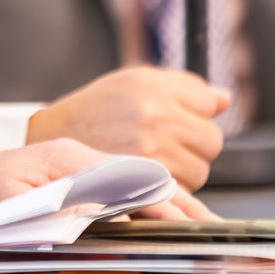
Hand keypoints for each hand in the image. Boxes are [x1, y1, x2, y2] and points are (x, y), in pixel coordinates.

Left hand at [0, 137, 217, 220]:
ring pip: (132, 181)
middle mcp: (76, 157)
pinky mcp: (68, 175)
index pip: (130, 182)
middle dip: (179, 202)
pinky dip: (143, 200)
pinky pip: (116, 186)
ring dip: (166, 201)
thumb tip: (106, 213)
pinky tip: (158, 214)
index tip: (190, 222)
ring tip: (198, 220)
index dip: (164, 205)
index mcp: (70, 159)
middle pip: (139, 178)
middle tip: (211, 225)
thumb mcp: (19, 203)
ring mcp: (74, 164)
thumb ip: (65, 207)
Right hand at [24, 67, 227, 190]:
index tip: (177, 117)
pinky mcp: (144, 182)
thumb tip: (225, 99)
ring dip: (185, 167)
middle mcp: (153, 116)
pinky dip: (173, 188)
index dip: (195, 111)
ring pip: (200, 168)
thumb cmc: (93, 111)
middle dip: (194, 142)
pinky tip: (150, 177)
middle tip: (165, 141)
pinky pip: (184, 190)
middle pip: (211, 138)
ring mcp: (149, 151)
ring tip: (153, 159)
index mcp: (152, 86)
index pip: (207, 101)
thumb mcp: (132, 83)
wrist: (49, 139)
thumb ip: (183, 88)